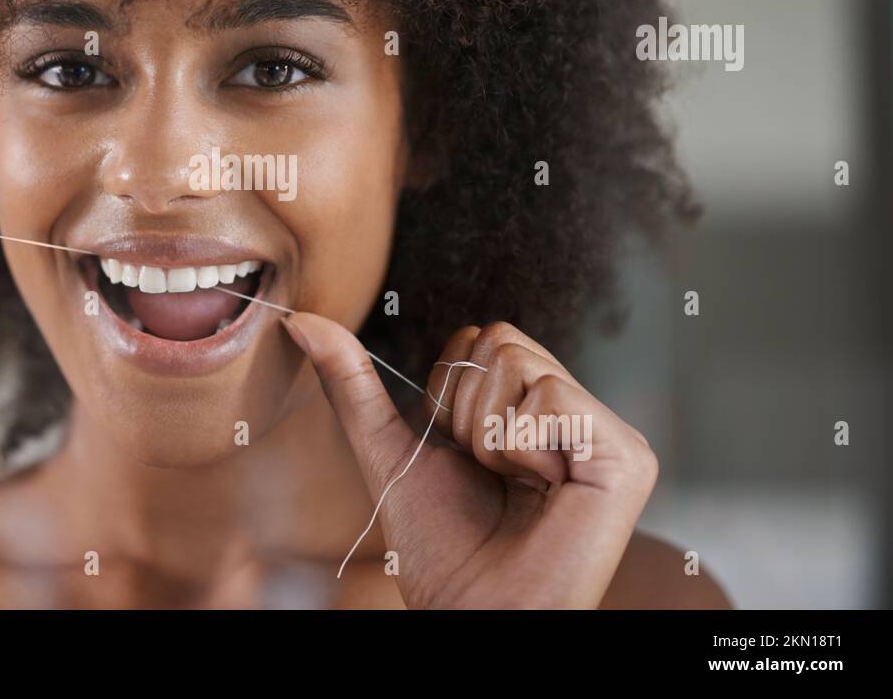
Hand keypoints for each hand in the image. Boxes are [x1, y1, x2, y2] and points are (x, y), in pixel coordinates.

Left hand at [282, 314, 658, 607]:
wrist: (472, 611)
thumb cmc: (440, 547)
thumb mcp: (388, 448)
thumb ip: (351, 383)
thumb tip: (301, 319)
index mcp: (537, 409)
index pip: (483, 337)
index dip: (450, 393)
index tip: (462, 453)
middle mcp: (580, 414)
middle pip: (500, 338)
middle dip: (466, 408)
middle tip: (488, 471)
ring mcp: (610, 434)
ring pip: (520, 364)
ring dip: (489, 433)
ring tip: (512, 484)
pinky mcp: (628, 458)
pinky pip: (551, 399)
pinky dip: (519, 446)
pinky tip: (540, 491)